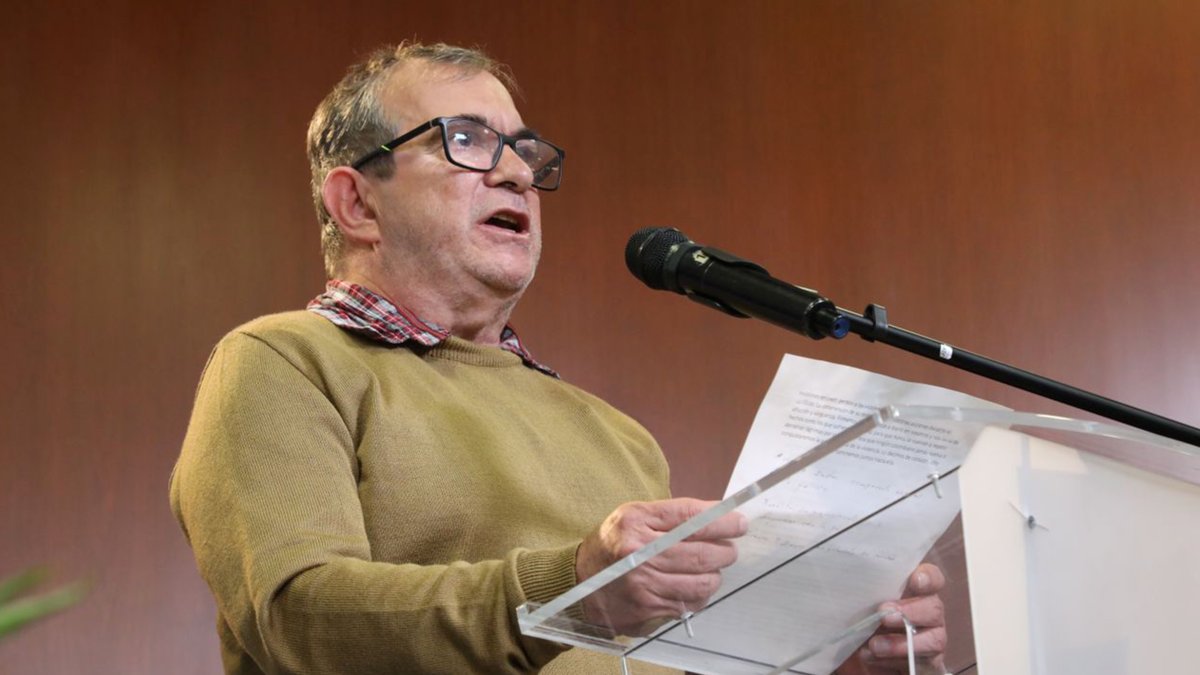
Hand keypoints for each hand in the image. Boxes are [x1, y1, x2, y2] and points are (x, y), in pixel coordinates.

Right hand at [575, 498, 747, 635]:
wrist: (579, 582)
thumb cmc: (613, 544)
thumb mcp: (634, 516)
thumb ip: (673, 513)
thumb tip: (716, 514)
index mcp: (636, 523)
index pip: (691, 519)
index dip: (722, 521)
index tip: (740, 522)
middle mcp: (639, 555)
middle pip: (701, 554)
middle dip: (725, 550)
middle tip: (729, 548)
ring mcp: (644, 585)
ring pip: (701, 583)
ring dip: (715, 575)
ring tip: (711, 568)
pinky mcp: (648, 609)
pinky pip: (690, 604)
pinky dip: (699, 595)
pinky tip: (693, 586)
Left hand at [837, 563, 947, 674]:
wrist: (864, 655)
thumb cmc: (862, 622)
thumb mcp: (860, 606)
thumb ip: (865, 595)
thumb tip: (850, 587)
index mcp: (914, 593)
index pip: (932, 578)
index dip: (928, 577)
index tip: (915, 580)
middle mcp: (928, 614)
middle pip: (934, 608)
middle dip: (910, 612)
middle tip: (884, 615)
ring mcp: (933, 640)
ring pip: (934, 640)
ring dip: (901, 643)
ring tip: (874, 645)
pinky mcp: (930, 664)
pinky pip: (924, 664)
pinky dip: (896, 661)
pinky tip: (874, 657)